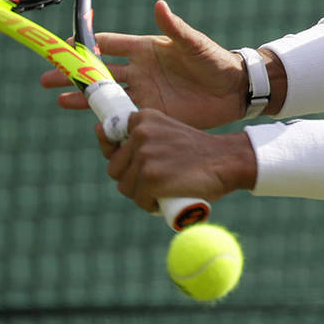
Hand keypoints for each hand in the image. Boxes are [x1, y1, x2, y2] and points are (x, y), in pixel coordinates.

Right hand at [41, 0, 246, 128]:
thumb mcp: (194, 44)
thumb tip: (159, 5)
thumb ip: (175, 28)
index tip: (63, 46)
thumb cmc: (214, 60)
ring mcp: (143, 93)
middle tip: (46, 77)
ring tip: (57, 99)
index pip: (108, 44)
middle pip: (98, 72)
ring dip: (82, 98)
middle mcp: (139, 70)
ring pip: (105, 95)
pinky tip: (90, 122)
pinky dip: (106, 119)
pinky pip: (123, 116)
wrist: (233, 90)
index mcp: (145, 48)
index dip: (86, 45)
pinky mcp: (151, 113)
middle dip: (73, 74)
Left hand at [96, 110, 256, 212]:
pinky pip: (140, 200)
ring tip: (165, 188)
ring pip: (126, 187)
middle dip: (133, 179)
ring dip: (143, 194)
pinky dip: (152, 205)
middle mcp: (141, 133)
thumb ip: (136, 132)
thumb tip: (97, 130)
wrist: (227, 160)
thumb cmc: (196, 150)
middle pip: (116, 169)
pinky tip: (168, 198)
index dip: (120, 156)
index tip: (136, 161)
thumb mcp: (164, 131)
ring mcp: (145, 155)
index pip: (110, 139)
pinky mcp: (152, 178)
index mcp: (143, 118)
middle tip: (159, 179)